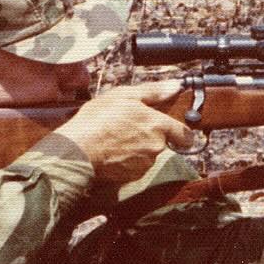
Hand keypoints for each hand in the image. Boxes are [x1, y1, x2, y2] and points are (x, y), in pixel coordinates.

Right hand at [59, 81, 196, 182]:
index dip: (180, 133)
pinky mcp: (133, 177)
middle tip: (128, 127)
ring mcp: (145, 164)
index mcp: (158, 125)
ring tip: (116, 139)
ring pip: (148, 155)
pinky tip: (112, 152)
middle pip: (163, 143)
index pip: (185, 135)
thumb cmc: (98, 120)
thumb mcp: (125, 95)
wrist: (78, 151)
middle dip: (150, 136)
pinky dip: (127, 161)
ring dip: (137, 148)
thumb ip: (154, 91)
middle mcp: (156, 147)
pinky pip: (135, 167)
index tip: (174, 131)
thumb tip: (175, 86)